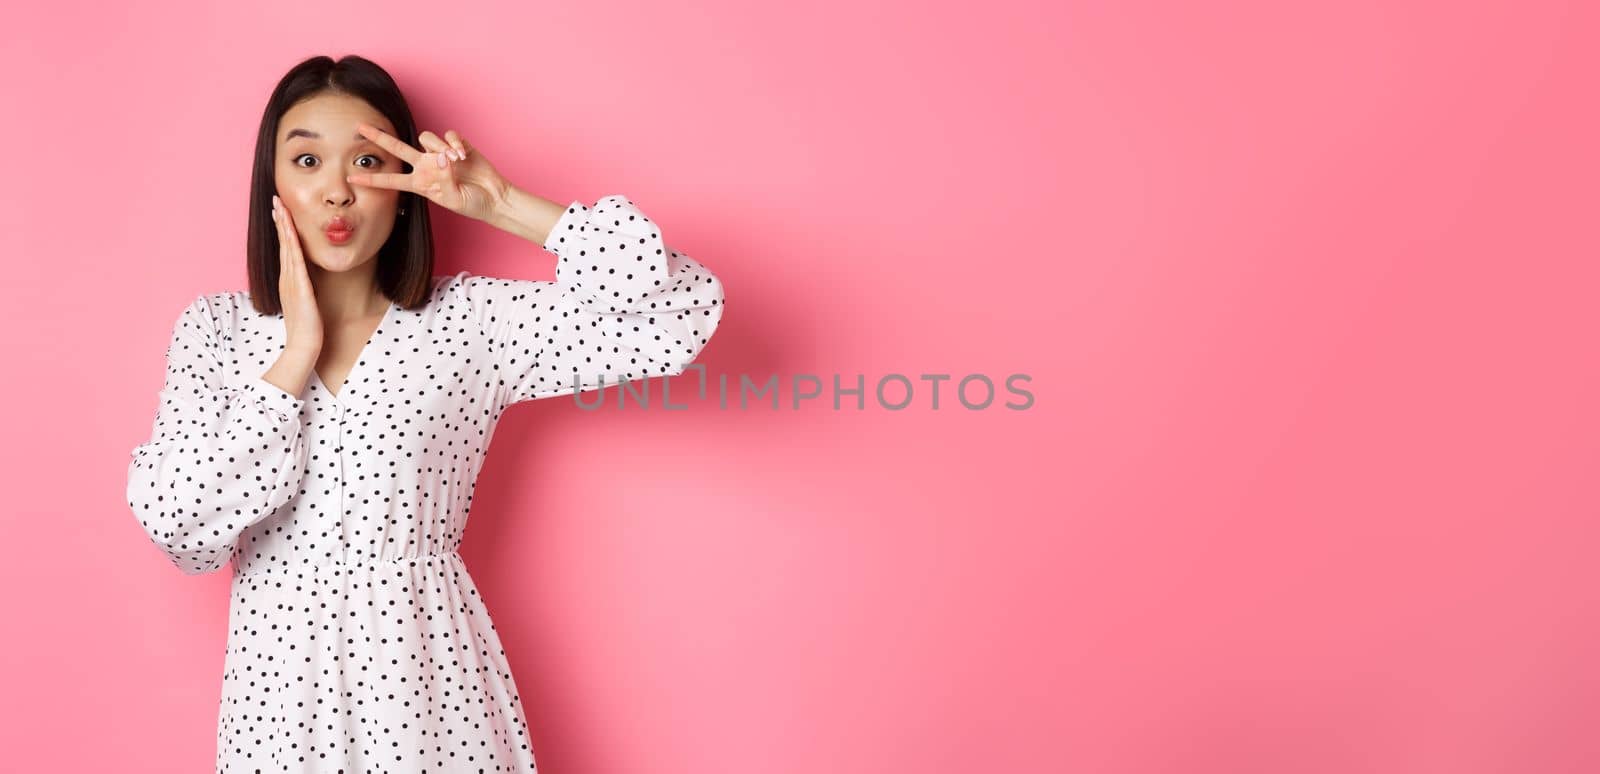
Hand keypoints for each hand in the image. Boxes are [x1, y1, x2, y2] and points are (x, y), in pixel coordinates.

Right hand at [270, 194, 323, 355]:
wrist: (304, 345)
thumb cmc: (308, 328)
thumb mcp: (306, 302)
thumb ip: (305, 289)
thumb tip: (308, 281)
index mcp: (288, 280)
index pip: (285, 249)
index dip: (282, 229)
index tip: (280, 211)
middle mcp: (286, 277)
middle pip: (282, 243)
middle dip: (279, 220)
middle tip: (276, 200)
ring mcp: (291, 281)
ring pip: (286, 247)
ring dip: (283, 226)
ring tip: (279, 207)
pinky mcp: (299, 287)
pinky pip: (295, 260)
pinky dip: (291, 243)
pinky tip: (291, 230)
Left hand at [346, 123, 510, 222]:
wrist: (493, 197)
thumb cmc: (472, 203)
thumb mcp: (454, 199)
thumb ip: (444, 180)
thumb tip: (442, 157)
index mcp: (420, 183)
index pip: (391, 180)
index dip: (372, 180)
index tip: (352, 179)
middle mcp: (426, 166)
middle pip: (397, 148)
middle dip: (379, 137)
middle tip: (360, 126)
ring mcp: (440, 154)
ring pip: (426, 139)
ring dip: (439, 147)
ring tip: (455, 161)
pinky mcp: (457, 145)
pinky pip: (448, 136)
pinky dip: (454, 143)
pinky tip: (462, 155)